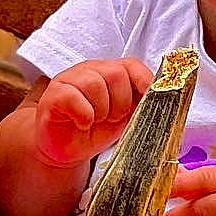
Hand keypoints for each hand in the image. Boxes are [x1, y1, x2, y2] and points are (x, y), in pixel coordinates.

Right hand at [34, 59, 153, 167]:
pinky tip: (82, 123)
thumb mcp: (125, 118)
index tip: (149, 98)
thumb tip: (163, 99)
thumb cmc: (95, 131)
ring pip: (94, 83)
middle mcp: (90, 71)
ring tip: (96, 121)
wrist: (66, 150)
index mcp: (110, 73)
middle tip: (112, 118)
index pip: (132, 65)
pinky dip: (83, 114)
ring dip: (101, 110)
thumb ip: (141, 105)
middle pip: (115, 73)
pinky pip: (72, 97)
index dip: (144, 80)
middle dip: (120, 103)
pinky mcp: (53, 96)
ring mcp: (69, 80)